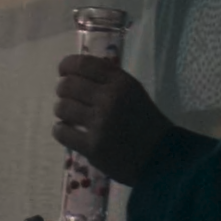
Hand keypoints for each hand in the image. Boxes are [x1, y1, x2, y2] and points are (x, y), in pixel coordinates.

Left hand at [53, 55, 173, 184]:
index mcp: (120, 82)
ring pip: (61, 108)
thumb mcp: (132, 91)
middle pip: (67, 85)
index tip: (63, 72)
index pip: (82, 64)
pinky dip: (60, 131)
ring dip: (62, 111)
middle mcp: (109, 99)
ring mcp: (100, 123)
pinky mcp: (93, 147)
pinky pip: (61, 132)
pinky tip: (68, 132)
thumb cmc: (145, 121)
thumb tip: (74, 71)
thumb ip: (107, 78)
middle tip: (69, 99)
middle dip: (63, 91)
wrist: (160, 156)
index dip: (66, 66)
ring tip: (70, 117)